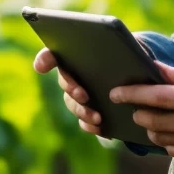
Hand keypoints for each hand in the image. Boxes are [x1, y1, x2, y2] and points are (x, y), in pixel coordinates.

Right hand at [32, 37, 161, 137]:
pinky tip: (103, 129)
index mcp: (75, 54)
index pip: (52, 54)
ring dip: (82, 111)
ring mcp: (77, 95)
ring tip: (98, 117)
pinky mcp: (87, 111)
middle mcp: (71, 74)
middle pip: (64, 82)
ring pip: (72, 104)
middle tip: (83, 95)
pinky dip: (91, 126)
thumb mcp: (126, 46)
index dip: (44, 59)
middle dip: (72, 89)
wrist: (132, 73)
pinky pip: (83, 122)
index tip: (41, 67)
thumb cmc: (125, 53)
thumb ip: (120, 44)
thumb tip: (124, 43)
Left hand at [109, 66, 173, 171]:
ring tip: (153, 118)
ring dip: (153, 129)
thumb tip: (154, 68)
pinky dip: (171, 142)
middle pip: (155, 122)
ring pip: (163, 140)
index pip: (159, 97)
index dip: (134, 94)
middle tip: (134, 107)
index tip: (116, 92)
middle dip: (139, 114)